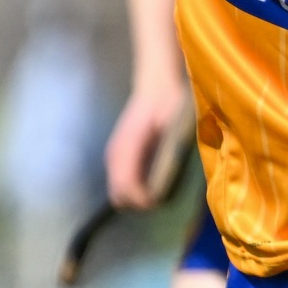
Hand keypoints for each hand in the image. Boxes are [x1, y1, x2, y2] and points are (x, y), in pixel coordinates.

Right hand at [105, 83, 189, 211]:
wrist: (156, 85)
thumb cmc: (169, 105)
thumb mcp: (174, 131)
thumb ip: (166, 159)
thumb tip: (162, 186)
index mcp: (128, 148)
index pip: (127, 188)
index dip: (144, 202)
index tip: (162, 202)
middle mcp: (115, 154)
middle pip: (118, 195)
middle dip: (137, 203)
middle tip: (159, 200)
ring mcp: (112, 153)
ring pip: (115, 190)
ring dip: (132, 196)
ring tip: (154, 193)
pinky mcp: (115, 152)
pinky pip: (116, 180)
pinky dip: (129, 187)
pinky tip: (146, 182)